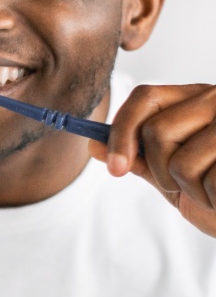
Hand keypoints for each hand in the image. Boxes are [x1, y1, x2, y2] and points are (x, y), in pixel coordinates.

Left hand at [89, 84, 215, 237]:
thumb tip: (91, 144)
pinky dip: (212, 199)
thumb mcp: (175, 177)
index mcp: (199, 99)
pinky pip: (210, 179)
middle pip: (156, 131)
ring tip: (213, 193)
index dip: (121, 132)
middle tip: (181, 186)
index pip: (145, 97)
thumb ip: (140, 159)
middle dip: (159, 170)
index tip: (115, 168)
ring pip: (179, 161)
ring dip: (189, 190)